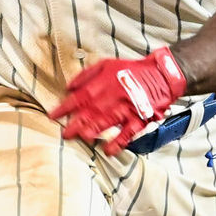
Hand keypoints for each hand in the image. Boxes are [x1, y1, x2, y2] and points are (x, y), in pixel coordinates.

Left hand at [51, 47, 187, 155]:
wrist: (161, 74)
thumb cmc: (131, 71)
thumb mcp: (107, 64)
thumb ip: (86, 76)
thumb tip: (68, 87)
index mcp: (105, 81)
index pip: (81, 96)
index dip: (66, 107)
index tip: (53, 116)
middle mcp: (115, 95)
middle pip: (92, 110)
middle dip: (77, 123)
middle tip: (65, 133)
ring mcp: (128, 108)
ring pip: (108, 121)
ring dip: (94, 130)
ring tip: (83, 138)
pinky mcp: (140, 119)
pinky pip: (128, 133)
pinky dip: (118, 142)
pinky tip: (108, 151)